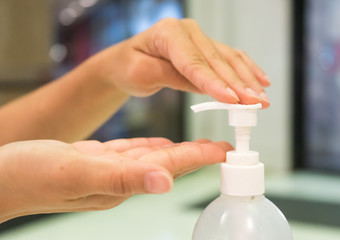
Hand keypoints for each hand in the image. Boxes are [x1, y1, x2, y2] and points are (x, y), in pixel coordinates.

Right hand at [0, 138, 231, 221]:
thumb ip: (121, 178)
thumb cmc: (31, 176)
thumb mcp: (75, 172)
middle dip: (198, 154)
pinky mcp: (99, 161)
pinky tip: (162, 144)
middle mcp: (121, 178)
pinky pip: (134, 153)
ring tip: (201, 145)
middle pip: (169, 163)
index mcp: (120, 181)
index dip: (199, 157)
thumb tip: (165, 181)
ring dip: (180, 150)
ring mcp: (110, 170)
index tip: (225, 151)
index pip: (170, 166)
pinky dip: (152, 147)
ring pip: (155, 157)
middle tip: (223, 147)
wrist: (2, 176)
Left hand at [88, 18, 270, 107]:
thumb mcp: (142, 74)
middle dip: (238, 85)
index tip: (232, 100)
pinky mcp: (205, 48)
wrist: (126, 61)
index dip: (214, 82)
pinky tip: (262, 80)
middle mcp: (187, 32)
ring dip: (247, 80)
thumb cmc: (130, 66)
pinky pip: (230, 58)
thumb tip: (206, 86)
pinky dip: (247, 70)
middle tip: (255, 104)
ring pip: (229, 59)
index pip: (195, 62)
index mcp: (168, 33)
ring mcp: (199, 38)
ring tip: (262, 98)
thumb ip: (172, 76)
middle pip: (217, 61)